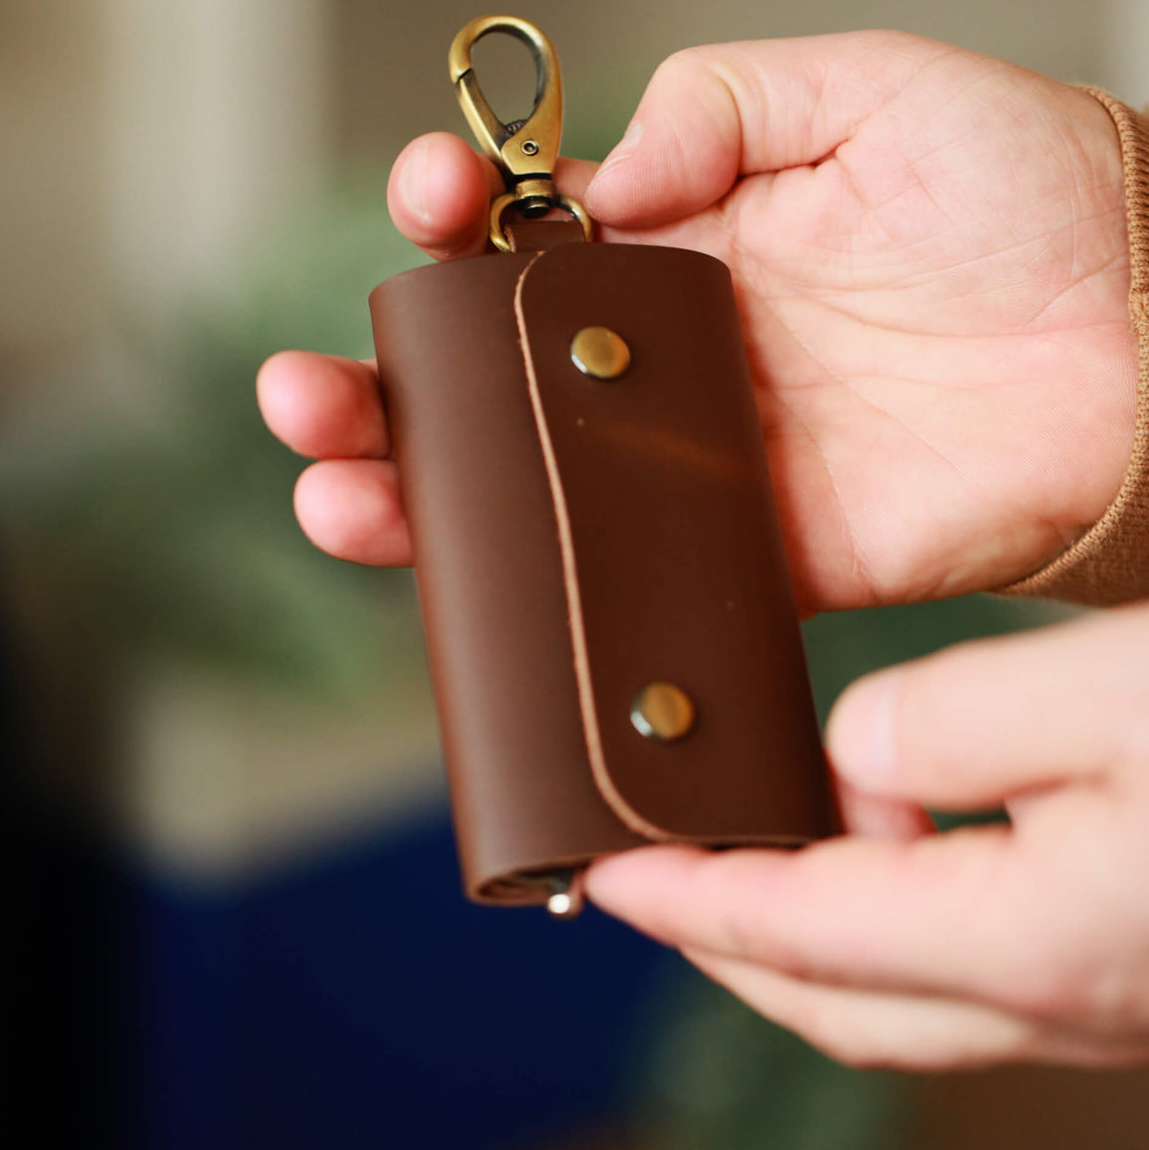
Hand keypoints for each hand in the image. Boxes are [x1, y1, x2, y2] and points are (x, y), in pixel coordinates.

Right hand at [257, 30, 1135, 612]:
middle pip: (482, 381)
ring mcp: (691, 461)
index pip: (521, 239)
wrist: (1140, 340)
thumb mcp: (869, 89)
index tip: (426, 202)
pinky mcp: (743, 550)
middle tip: (305, 393)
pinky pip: (616, 574)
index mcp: (678, 243)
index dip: (452, 220)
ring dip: (413, 492)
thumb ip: (726, 101)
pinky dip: (534, 589)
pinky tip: (459, 585)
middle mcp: (660, 359)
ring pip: (518, 489)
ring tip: (332, 486)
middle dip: (380, 384)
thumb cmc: (1029, 196)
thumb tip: (605, 176)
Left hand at [585, 603, 1148, 1070]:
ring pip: (898, 994)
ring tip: (772, 827)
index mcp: (1029, 941)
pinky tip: (906, 829)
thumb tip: (848, 747)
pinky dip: (893, 914)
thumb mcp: (1107, 691)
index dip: (681, 903)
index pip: (795, 931)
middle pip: (829, 994)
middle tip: (645, 878)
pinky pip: (965, 966)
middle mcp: (1059, 1000)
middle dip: (718, 938)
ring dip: (806, 927)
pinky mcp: (1129, 968)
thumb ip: (949, 721)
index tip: (598, 873)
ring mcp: (1103, 1002)